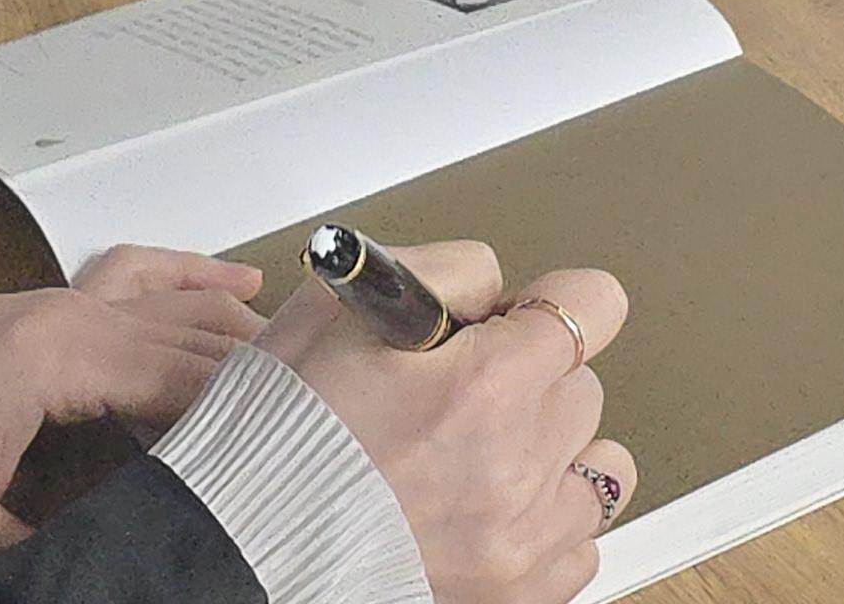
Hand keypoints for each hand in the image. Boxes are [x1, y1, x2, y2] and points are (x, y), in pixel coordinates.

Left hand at [0, 247, 264, 576]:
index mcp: (60, 357)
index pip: (176, 378)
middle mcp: (75, 314)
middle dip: (257, 376)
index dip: (239, 414)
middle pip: (188, 339)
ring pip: (174, 303)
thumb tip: (103, 576)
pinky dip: (189, 274)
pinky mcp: (50, 308)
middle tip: (325, 416)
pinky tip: (234, 285)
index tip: (296, 445)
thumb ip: (33, 558)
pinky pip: (136, 273)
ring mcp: (64, 302)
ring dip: (234, 332)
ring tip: (297, 366)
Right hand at [266, 241, 636, 603]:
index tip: (517, 317)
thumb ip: (442, 270)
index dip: (549, 298)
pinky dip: (545, 518)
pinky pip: (581, 540)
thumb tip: (494, 286)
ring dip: (552, 448)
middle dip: (533, 374)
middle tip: (466, 388)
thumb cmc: (281, 430)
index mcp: (484, 386)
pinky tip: (488, 504)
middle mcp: (517, 467)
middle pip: (584, 384)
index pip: (594, 305)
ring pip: (599, 465)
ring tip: (487, 450)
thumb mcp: (343, 303)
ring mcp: (522, 540)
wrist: (243, 543)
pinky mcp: (514, 593)